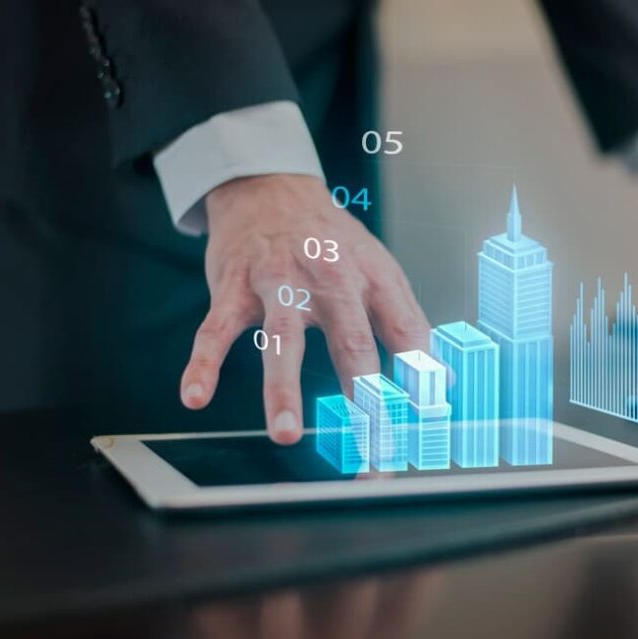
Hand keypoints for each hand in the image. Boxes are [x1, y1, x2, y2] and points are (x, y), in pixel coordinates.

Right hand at [179, 174, 429, 443]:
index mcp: (374, 279)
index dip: (421, 377)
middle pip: (352, 345)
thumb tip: (441, 382)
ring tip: (285, 434)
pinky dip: (202, 363)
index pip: (407, 333)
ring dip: (282, 389)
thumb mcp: (381, 270)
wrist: (272, 187)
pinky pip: (216, 329)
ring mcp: (280, 283)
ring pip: (281, 340)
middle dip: (363, 404)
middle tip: (371, 451)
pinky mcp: (235, 287)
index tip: (429, 421)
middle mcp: (332, 280)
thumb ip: (409, 324)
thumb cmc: (332, 240)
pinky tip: (196, 396)